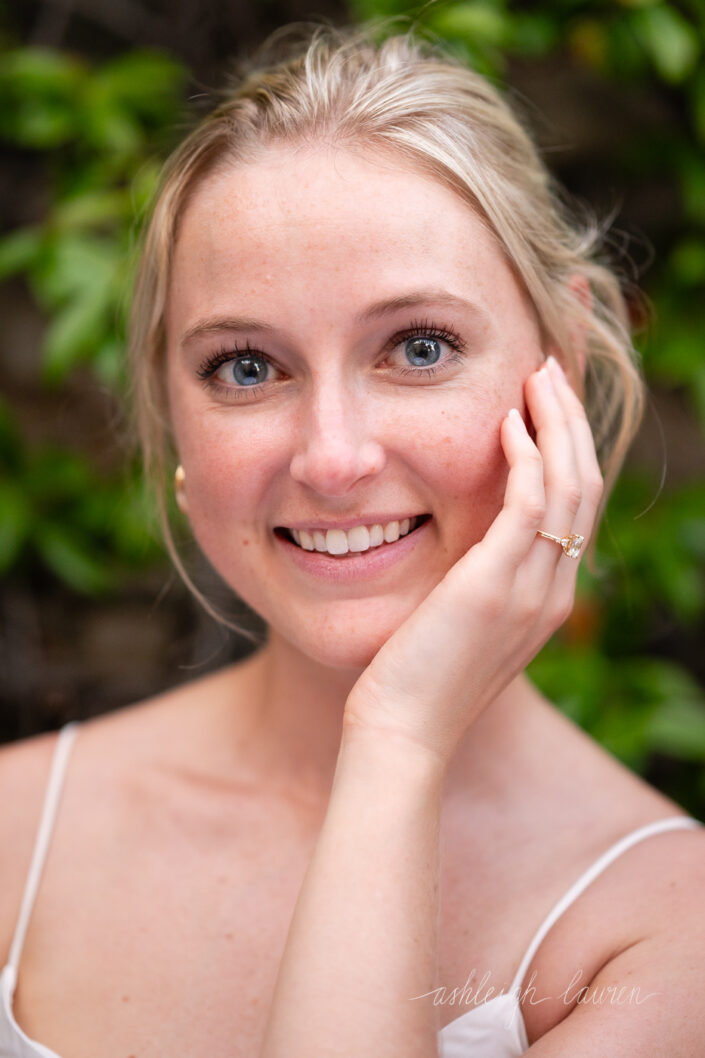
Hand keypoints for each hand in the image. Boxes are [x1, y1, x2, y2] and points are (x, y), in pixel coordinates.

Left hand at [343, 355, 603, 766]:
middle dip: (572, 422)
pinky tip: (508, 423)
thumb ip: (481, 585)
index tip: (548, 405)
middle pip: (585, 486)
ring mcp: (531, 589)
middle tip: (550, 372)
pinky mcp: (495, 584)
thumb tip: (469, 549)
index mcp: (548, 598)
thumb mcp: (462, 626)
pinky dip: (526, 457)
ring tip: (536, 377)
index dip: (570, 449)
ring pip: (568, 486)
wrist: (403, 731)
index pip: (576, 507)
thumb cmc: (417, 679)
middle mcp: (553, 590)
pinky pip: (527, 504)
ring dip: (556, 424)